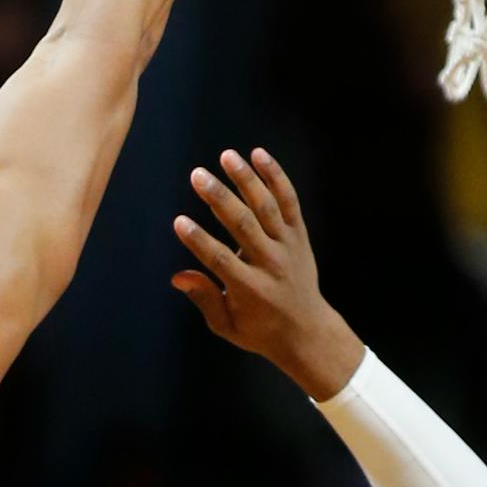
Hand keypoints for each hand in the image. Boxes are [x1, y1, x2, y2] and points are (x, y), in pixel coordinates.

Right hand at [171, 147, 364, 399]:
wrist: (308, 330)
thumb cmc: (259, 329)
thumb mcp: (226, 325)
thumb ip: (204, 298)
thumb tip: (178, 276)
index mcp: (250, 289)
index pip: (221, 260)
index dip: (199, 241)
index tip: (179, 221)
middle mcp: (271, 263)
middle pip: (244, 226)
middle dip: (219, 199)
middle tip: (198, 176)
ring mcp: (288, 246)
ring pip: (267, 207)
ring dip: (246, 179)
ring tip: (226, 156)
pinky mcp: (298, 234)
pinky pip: (288, 201)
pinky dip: (276, 177)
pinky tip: (258, 155)